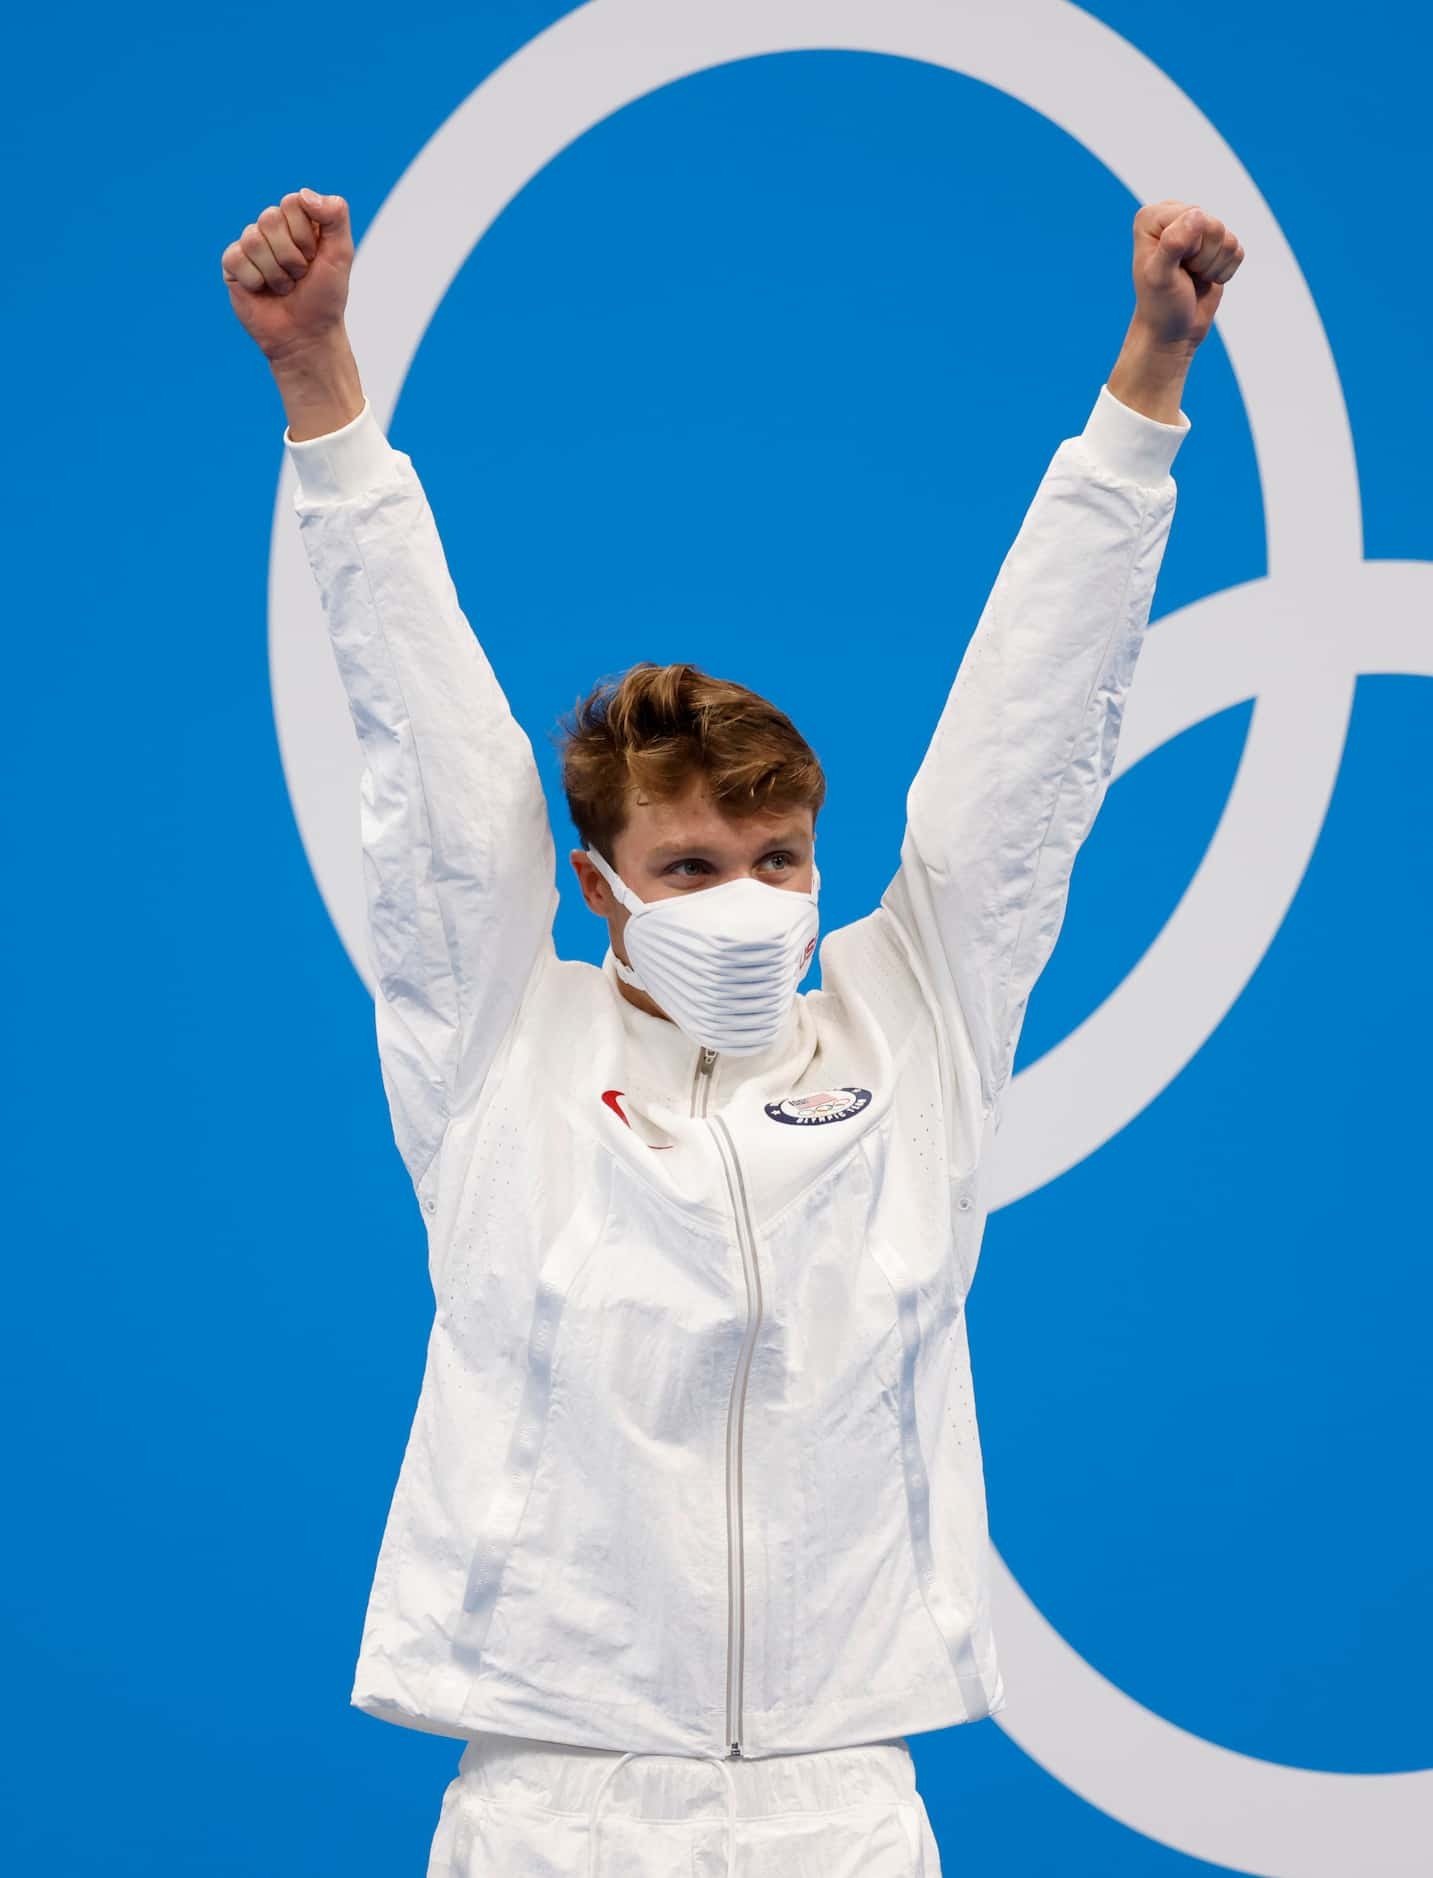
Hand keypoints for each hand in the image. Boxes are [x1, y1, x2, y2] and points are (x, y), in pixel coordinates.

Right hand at [220, 189, 353, 360]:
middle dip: (291, 256)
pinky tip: (263, 291)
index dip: (305, 234)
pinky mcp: (233, 265)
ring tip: (284, 286)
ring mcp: (251, 246)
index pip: (292, 202)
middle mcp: (273, 229)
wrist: (306, 336)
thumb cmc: (325, 297)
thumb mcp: (341, 254)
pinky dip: (256, 281)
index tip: (314, 257)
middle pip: (270, 218)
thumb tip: (304, 194)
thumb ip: (336, 216)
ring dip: (275, 272)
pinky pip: (236, 258)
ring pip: (253, 240)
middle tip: (299, 276)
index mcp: (298, 220)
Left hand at [1129, 200, 1243, 354]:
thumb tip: (1198, 214)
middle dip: (1203, 258)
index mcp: (1152, 217)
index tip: (1172, 266)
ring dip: (1213, 266)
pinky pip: (1237, 251)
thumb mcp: (1160, 277)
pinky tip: (1205, 279)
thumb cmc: (1160, 306)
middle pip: (1214, 225)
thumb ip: (1173, 243)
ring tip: (1192, 277)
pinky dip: (1224, 272)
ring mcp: (1197, 228)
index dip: (1190, 247)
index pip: (1194, 216)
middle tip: (1183, 274)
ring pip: (1228, 238)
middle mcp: (1174, 216)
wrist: (1172, 331)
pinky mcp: (1216, 245)